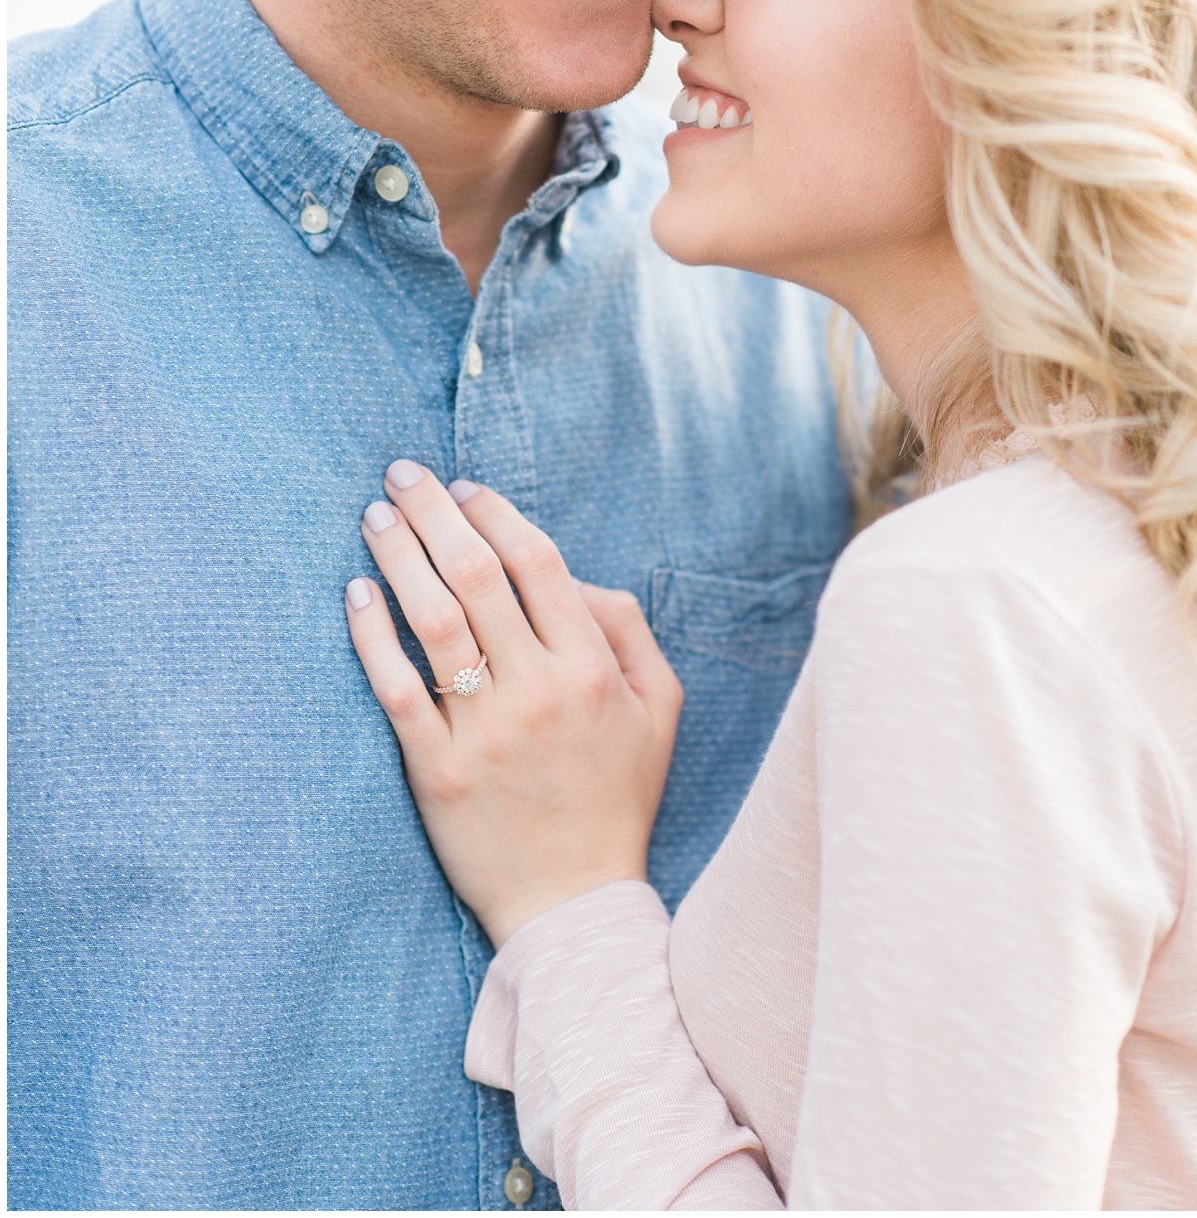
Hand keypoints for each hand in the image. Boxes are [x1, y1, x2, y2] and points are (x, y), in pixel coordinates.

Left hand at [344, 462, 681, 947]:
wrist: (574, 899)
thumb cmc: (618, 797)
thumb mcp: (660, 710)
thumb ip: (630, 633)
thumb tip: (580, 580)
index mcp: (593, 670)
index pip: (539, 566)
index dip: (497, 515)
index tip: (465, 487)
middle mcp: (539, 691)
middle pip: (479, 579)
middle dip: (437, 516)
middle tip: (402, 476)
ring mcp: (484, 731)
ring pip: (434, 622)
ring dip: (400, 559)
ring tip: (375, 518)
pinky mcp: (436, 770)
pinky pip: (396, 690)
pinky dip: (372, 635)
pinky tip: (356, 594)